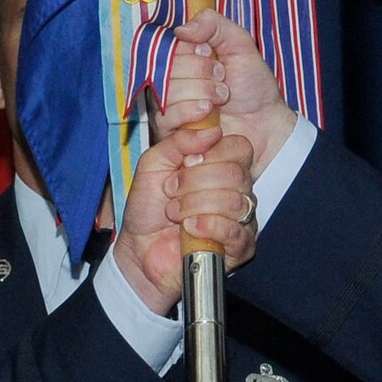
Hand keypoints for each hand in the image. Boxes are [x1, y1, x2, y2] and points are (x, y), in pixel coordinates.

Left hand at [110, 126, 257, 314]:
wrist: (139, 250)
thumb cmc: (148, 208)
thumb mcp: (153, 164)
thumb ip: (179, 141)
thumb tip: (212, 132)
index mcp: (222, 166)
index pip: (239, 147)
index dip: (210, 153)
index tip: (182, 164)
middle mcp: (238, 190)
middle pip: (235, 174)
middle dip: (194, 182)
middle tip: (171, 192)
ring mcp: (242, 218)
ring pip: (235, 201)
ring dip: (195, 205)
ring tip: (174, 213)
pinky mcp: (240, 247)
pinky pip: (235, 230)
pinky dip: (207, 226)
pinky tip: (189, 228)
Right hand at [162, 10, 298, 174]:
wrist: (264, 122)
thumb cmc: (252, 86)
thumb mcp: (239, 44)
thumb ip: (214, 25)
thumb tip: (181, 29)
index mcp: (184, 55)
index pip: (169, 43)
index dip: (194, 50)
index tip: (214, 55)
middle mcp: (172, 78)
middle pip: (167, 67)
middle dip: (203, 73)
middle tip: (223, 79)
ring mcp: (169, 104)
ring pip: (168, 91)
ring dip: (202, 93)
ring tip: (222, 99)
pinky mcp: (170, 130)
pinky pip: (166, 117)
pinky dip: (192, 112)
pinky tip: (210, 114)